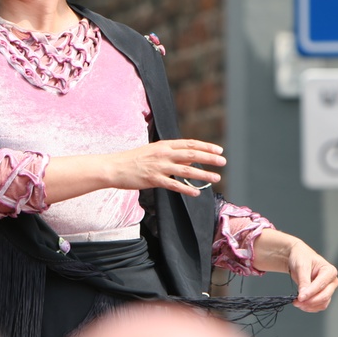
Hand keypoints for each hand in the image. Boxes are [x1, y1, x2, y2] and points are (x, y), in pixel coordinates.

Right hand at [107, 139, 225, 196]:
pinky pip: (174, 185)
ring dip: (202, 174)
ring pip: (186, 170)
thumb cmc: (133, 160)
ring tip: (216, 177)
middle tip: (223, 161)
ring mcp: (159, 167)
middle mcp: (163, 154)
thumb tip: (189, 160)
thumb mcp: (153, 152)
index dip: (206, 146)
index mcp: (164, 145)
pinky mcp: (153, 180)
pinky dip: (186, 189)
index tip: (218, 150)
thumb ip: (171, 155)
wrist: (114, 167)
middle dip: (209, 158)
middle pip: (191, 154)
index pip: (189, 144)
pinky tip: (196, 193)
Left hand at [287, 241, 337, 311]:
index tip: (300, 297)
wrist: (298, 257)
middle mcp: (332, 281)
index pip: (321, 285)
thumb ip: (303, 280)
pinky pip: (319, 305)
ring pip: (323, 303)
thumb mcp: (301, 266)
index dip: (310, 292)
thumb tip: (303, 295)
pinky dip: (310, 307)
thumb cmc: (302, 257)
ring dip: (310, 306)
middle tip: (297, 302)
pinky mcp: (323, 295)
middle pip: (325, 296)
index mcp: (330, 271)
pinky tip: (301, 304)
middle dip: (310, 301)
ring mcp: (328, 289)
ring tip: (297, 303)